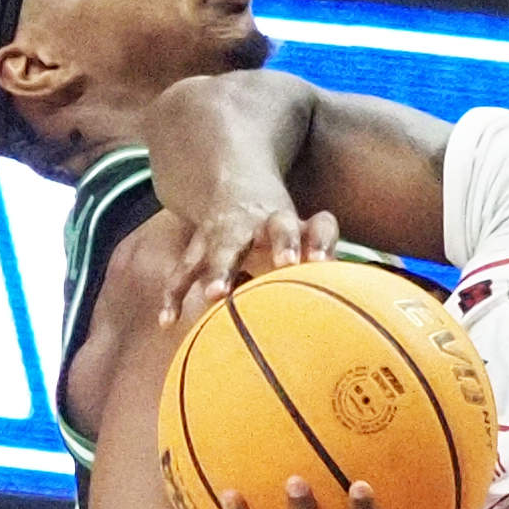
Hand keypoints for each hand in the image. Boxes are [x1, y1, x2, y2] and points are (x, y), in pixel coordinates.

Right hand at [160, 206, 338, 325]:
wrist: (234, 186)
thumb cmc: (281, 232)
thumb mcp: (304, 239)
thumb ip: (320, 267)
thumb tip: (341, 320)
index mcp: (296, 224)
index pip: (318, 225)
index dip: (320, 241)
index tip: (323, 262)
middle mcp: (263, 223)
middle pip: (277, 228)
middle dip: (282, 245)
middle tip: (286, 264)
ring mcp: (228, 233)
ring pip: (223, 248)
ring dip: (220, 269)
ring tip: (216, 295)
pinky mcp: (199, 248)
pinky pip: (183, 271)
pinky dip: (174, 295)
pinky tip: (167, 322)